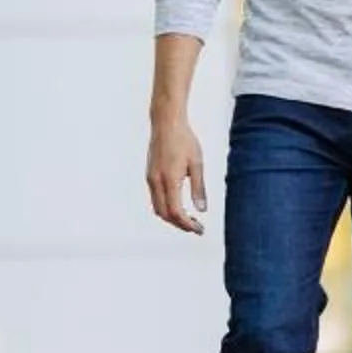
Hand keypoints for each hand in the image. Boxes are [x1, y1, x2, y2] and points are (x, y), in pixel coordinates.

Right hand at [146, 113, 206, 234]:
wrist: (166, 123)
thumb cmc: (183, 139)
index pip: (176, 212)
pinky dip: (166, 207)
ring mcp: (151, 178)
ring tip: (189, 218)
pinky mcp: (150, 175)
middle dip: (180, 224)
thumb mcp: (197, 164)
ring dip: (172, 217)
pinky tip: (178, 204)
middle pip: (164, 214)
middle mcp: (156, 181)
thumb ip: (199, 188)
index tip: (198, 229)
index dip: (187, 224)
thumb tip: (201, 209)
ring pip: (158, 208)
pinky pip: (155, 198)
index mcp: (169, 180)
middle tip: (196, 227)